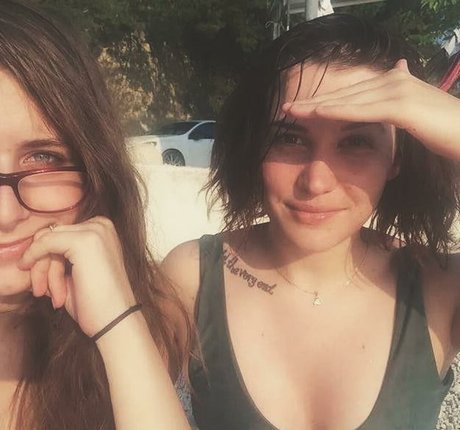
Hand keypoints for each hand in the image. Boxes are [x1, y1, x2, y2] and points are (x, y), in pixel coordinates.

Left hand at [18, 217, 135, 336]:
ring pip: (46, 240)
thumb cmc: (97, 302)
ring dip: (43, 271)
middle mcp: (101, 225)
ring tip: (54, 297)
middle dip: (43, 265)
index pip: (61, 234)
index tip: (47, 287)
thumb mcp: (76, 272)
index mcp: (103, 229)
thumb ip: (58, 256)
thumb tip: (30, 251)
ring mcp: (94, 231)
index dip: (48, 260)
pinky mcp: (83, 241)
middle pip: (52, 235)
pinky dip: (36, 263)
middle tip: (43, 292)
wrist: (115, 321)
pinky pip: (44, 243)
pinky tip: (44, 288)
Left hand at [283, 59, 459, 159]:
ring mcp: (398, 91)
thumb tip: (396, 74)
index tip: (301, 109)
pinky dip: (339, 110)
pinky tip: (318, 113)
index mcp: (393, 84)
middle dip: (313, 101)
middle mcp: (393, 82)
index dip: (324, 100)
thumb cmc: (444, 130)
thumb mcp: (416, 114)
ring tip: (291, 111)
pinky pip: (364, 109)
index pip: (351, 93)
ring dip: (318, 105)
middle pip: (344, 92)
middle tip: (286, 108)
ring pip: (349, 99)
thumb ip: (399, 103)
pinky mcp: (402, 106)